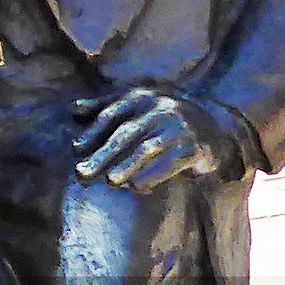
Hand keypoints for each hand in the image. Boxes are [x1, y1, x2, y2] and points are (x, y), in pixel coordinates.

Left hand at [74, 89, 239, 188]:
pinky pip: (171, 163)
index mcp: (142, 97)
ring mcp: (179, 127)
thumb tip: (72, 110)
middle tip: (81, 174)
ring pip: (148, 149)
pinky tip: (137, 187)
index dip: (92, 131)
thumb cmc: (162, 118)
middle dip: (102, 154)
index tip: (75, 149)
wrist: (212, 126)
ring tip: (110, 181)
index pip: (112, 114)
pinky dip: (153, 176)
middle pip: (126, 133)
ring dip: (128, 166)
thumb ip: (104, 108)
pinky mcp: (195, 146)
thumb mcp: (136, 107)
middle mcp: (161, 109)